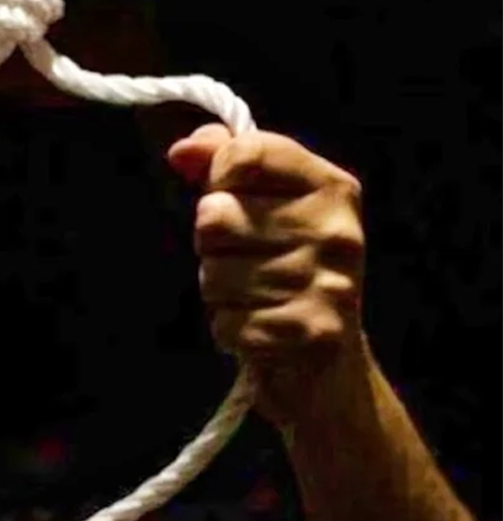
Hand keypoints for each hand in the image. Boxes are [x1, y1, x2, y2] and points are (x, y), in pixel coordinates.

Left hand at [168, 125, 364, 426]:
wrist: (329, 370)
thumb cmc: (286, 274)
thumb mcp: (265, 209)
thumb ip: (222, 166)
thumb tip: (182, 150)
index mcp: (332, 187)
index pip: (244, 154)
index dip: (216, 178)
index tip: (228, 197)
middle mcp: (338, 231)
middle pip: (215, 216)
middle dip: (210, 245)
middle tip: (241, 260)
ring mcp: (329, 284)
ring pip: (213, 273)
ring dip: (219, 291)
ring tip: (253, 298)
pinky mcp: (310, 333)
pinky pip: (225, 322)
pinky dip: (228, 330)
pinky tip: (258, 329)